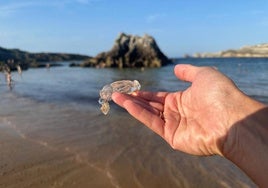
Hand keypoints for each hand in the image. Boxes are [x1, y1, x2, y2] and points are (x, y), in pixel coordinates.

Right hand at [112, 64, 244, 155]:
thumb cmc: (220, 94)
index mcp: (183, 100)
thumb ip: (188, 72)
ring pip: (148, 114)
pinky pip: (152, 123)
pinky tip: (127, 105)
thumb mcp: (204, 74)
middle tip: (117, 93)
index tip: (132, 90)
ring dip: (132, 106)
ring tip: (116, 97)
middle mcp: (177, 113)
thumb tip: (176, 68)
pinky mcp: (172, 137)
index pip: (159, 97)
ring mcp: (174, 125)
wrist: (231, 118)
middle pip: (151, 105)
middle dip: (134, 99)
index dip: (145, 94)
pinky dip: (139, 114)